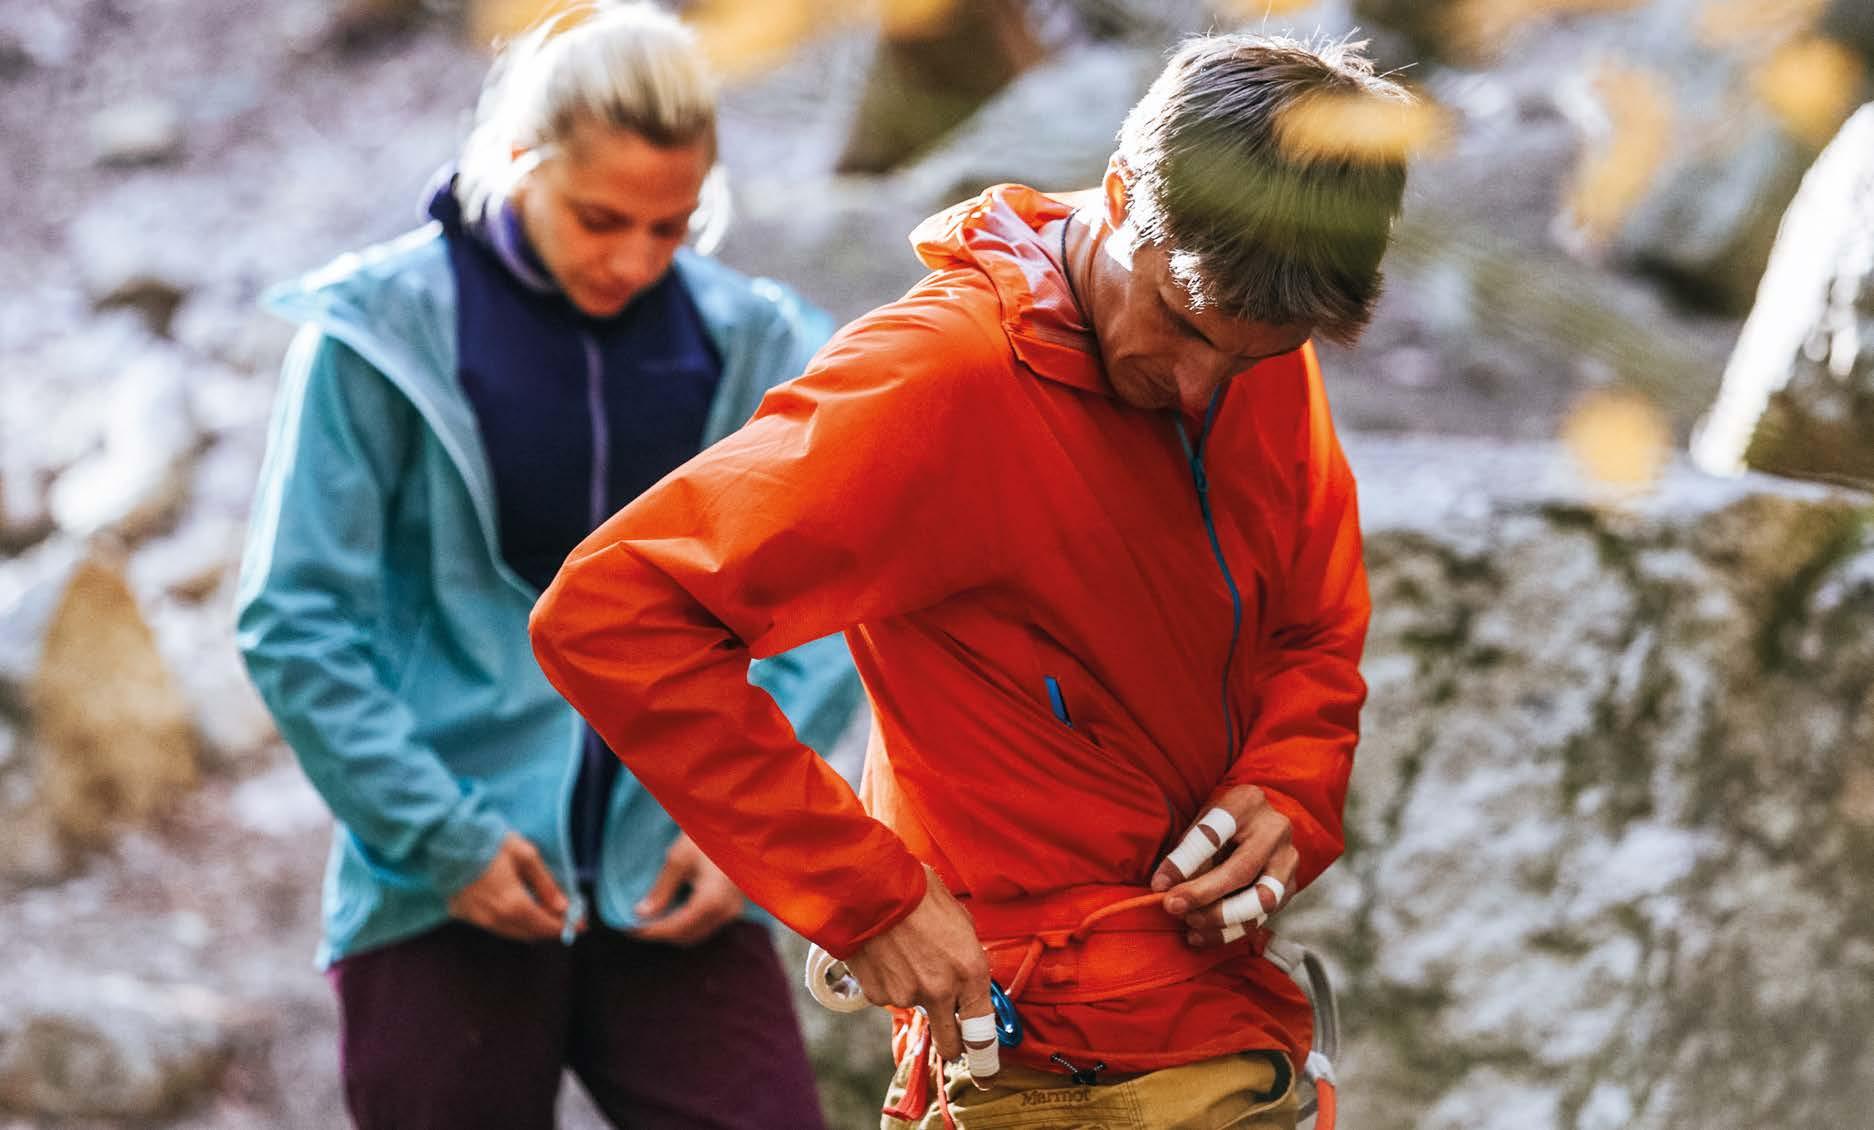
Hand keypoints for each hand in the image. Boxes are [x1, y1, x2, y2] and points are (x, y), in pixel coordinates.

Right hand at [448, 832, 572, 940]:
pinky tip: (517, 908)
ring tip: (544, 912)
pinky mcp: (463, 915)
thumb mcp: (526, 856)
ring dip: (531, 926)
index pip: (546, 926)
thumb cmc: (491, 843)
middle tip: (565, 917)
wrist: (448, 839)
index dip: (566, 926)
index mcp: (514, 905)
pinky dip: (510, 922)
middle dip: (550, 927)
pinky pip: (494, 926)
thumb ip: (546, 884)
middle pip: (530, 933)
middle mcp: (495, 918)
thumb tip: (563, 907)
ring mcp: (477, 919)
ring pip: (512, 932)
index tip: (581, 924)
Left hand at [629, 833, 744, 945]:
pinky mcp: (735, 908)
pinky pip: (707, 926)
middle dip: (661, 934)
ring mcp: (733, 912)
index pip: (674, 928)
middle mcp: (725, 912)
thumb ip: (661, 890)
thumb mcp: (679, 858)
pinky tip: (674, 912)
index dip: (650, 931)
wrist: (738, 826)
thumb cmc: (707, 837)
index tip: (630, 929)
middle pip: (686, 937)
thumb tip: (641, 913)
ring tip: (653, 919)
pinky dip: (688, 924)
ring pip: (697, 934)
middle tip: (638, 924)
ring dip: (674, 931)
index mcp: (711, 901)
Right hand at [844, 867, 997, 1079]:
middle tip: (948, 1030)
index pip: (983, 1029)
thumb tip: (965, 969)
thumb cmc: (918, 893)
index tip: (987, 1076)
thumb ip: (966, 952)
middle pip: (950, 1043)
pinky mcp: (878, 995)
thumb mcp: (959, 919)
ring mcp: (907, 996)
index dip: (985, 1057)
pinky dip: (889, 981)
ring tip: (904, 952)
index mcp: (970, 971)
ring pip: (916, 1008)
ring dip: (914, 990)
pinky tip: (886, 953)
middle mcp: (941, 991)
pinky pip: (889, 996)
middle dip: (951, 1042)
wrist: (870, 887)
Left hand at [1151, 785, 1297, 947]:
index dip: (1185, 862)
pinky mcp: (1291, 887)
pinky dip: (1230, 932)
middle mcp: (1274, 830)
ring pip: (1260, 899)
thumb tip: (1163, 887)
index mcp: (1247, 803)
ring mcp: (1287, 860)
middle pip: (1240, 870)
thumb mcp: (1203, 820)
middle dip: (1203, 894)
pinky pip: (1262, 918)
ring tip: (1191, 922)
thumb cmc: (1224, 822)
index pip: (1214, 833)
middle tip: (1172, 907)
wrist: (1263, 822)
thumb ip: (1188, 850)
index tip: (1159, 885)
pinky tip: (1202, 936)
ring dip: (1220, 917)